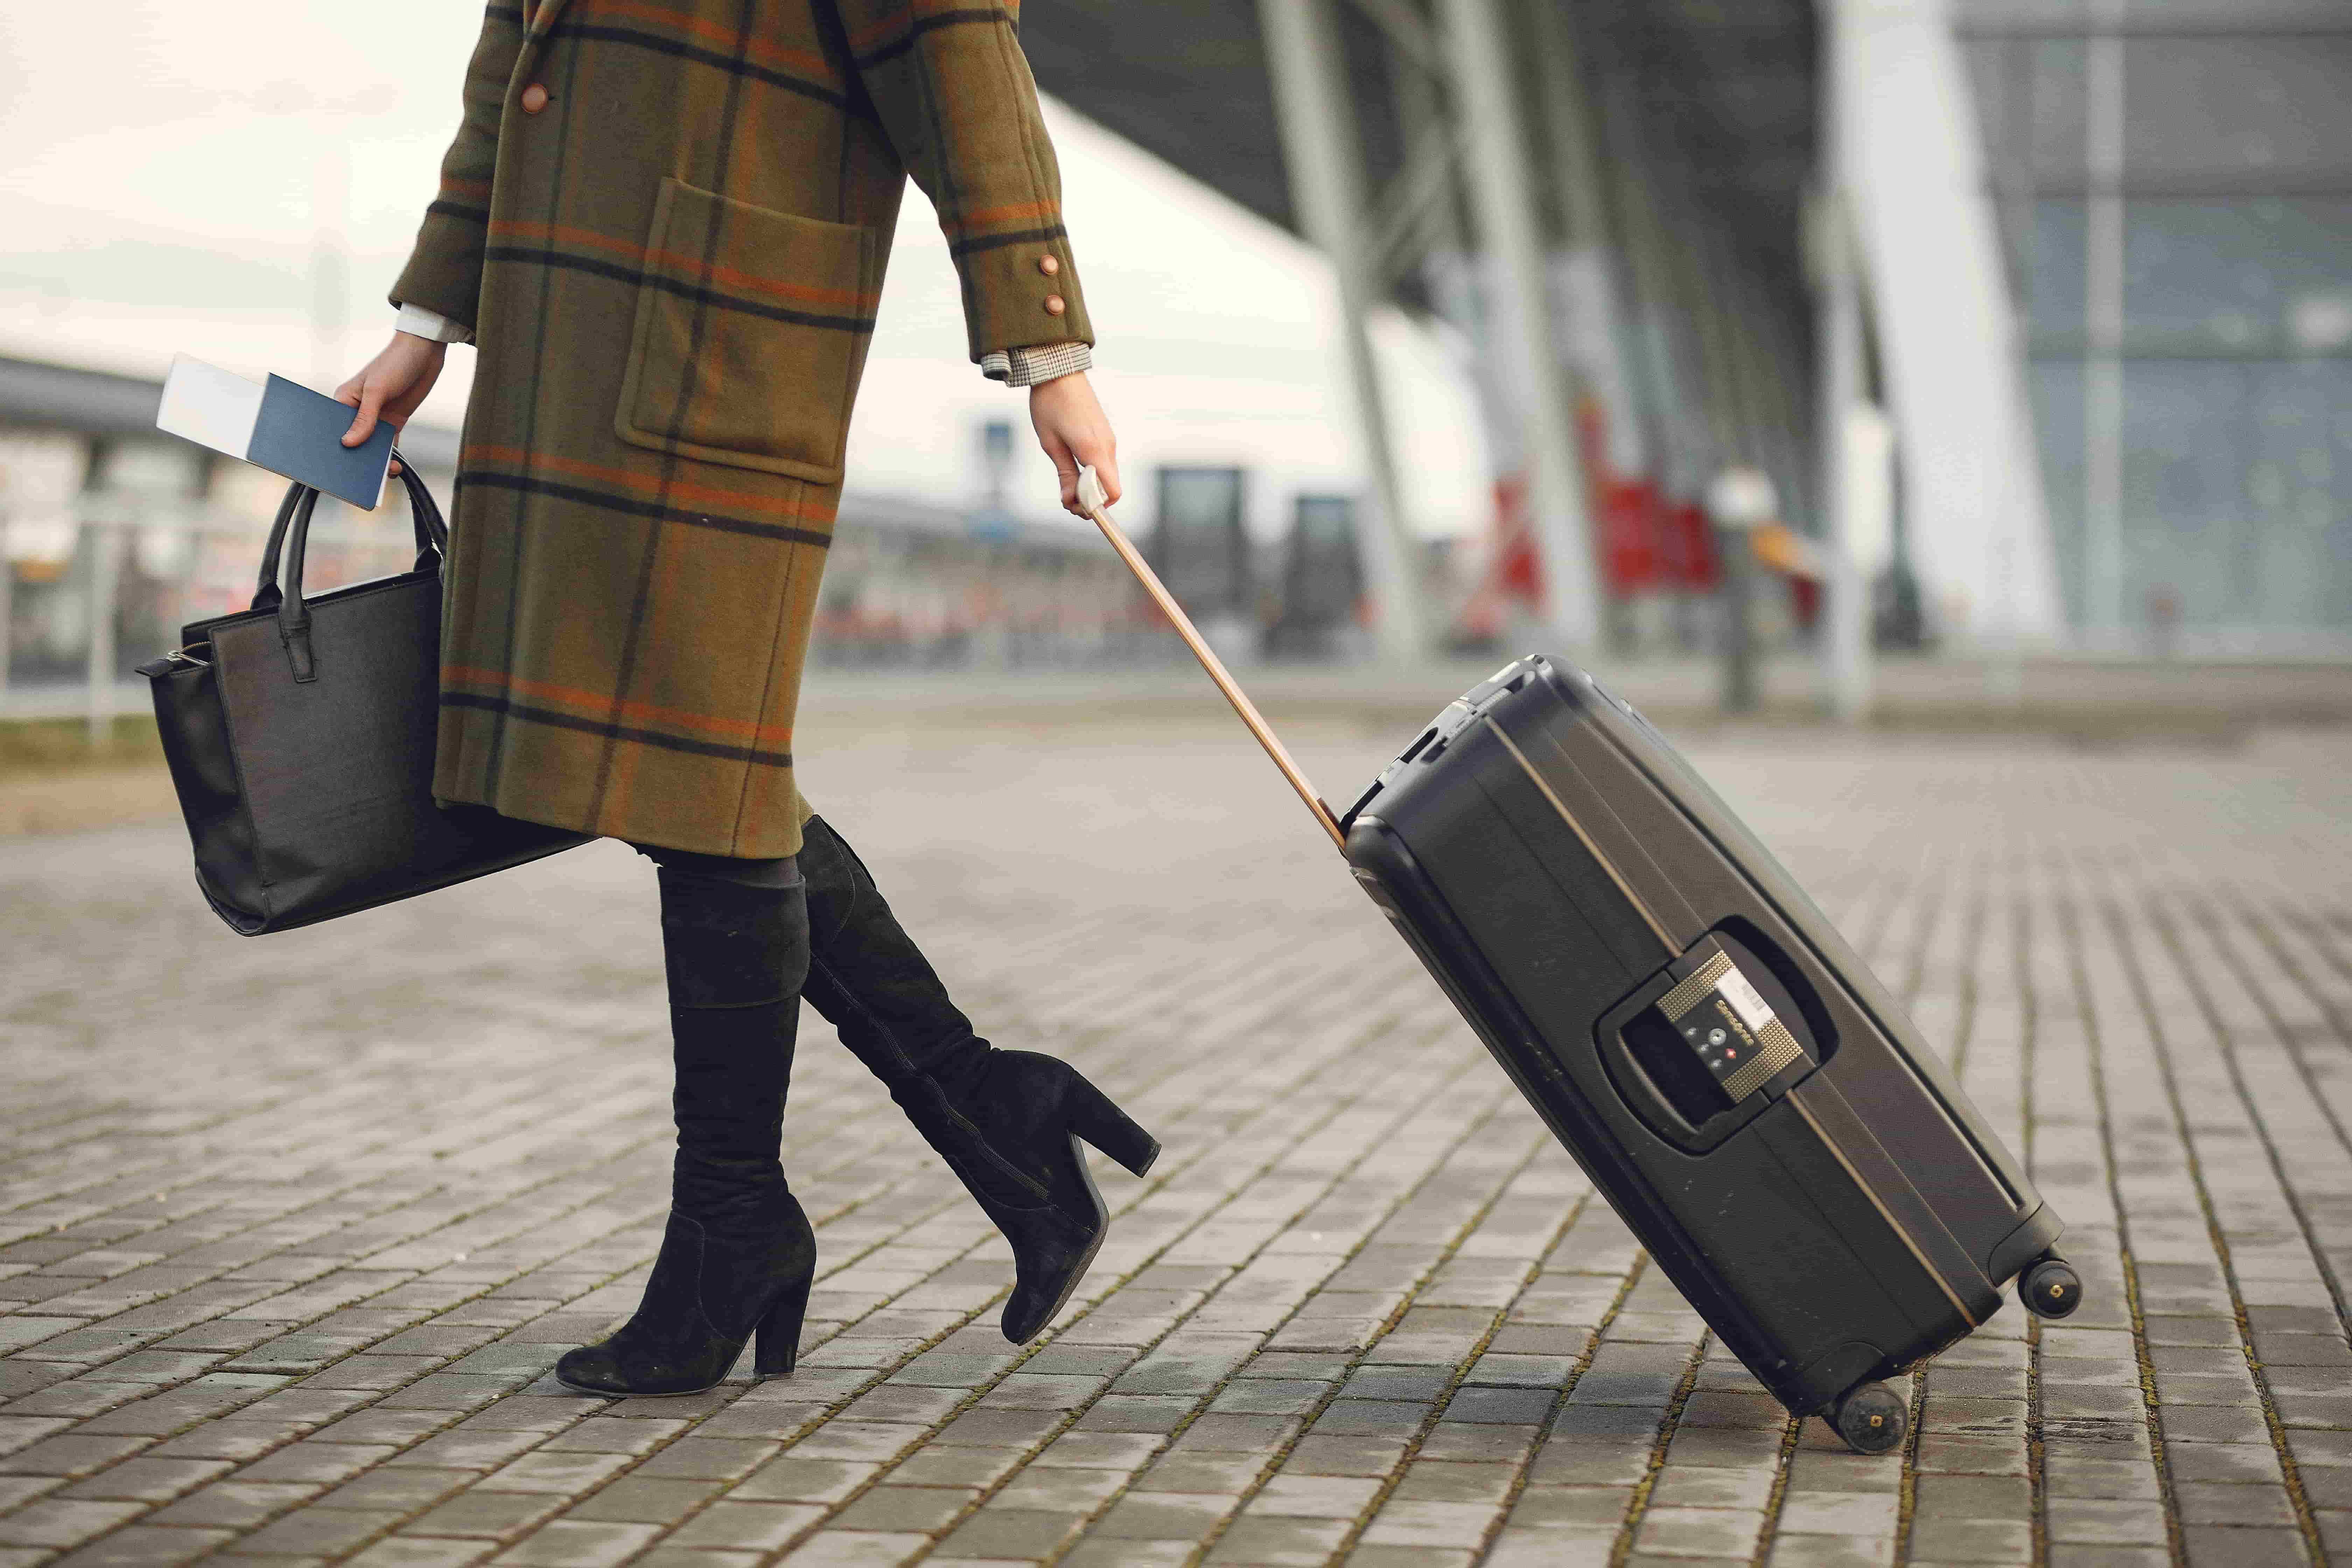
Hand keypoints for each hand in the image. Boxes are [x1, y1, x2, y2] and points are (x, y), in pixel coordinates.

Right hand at [337, 332, 447, 474]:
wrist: (424, 353)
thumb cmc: (395, 363)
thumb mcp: (377, 390)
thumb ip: (365, 418)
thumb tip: (349, 443)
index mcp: (343, 401)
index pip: (334, 428)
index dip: (334, 447)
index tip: (334, 466)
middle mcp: (357, 412)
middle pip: (353, 441)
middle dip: (356, 459)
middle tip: (359, 479)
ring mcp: (376, 418)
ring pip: (372, 447)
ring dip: (376, 461)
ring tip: (383, 476)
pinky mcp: (394, 423)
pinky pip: (389, 446)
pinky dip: (391, 457)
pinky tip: (395, 469)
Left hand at [1029, 370, 1118, 515]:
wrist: (1058, 371)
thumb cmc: (1050, 405)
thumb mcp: (1051, 444)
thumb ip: (1065, 475)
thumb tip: (1071, 502)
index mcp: (1094, 450)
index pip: (1112, 492)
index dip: (1097, 507)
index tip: (1076, 508)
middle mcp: (1108, 446)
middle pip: (1110, 487)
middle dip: (1091, 500)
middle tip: (1066, 500)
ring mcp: (1108, 440)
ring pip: (1106, 476)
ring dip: (1090, 486)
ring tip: (1066, 484)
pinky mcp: (1104, 435)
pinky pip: (1103, 463)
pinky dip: (1091, 473)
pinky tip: (1072, 466)